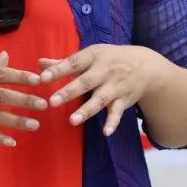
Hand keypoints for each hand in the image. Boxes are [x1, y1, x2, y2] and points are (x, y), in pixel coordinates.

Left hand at [41, 44, 162, 135]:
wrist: (146, 66)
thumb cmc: (110, 59)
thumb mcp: (90, 54)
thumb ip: (64, 62)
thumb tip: (39, 63)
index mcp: (93, 57)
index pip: (73, 63)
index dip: (58, 70)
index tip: (42, 78)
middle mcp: (104, 71)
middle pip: (85, 82)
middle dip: (69, 92)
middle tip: (52, 102)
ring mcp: (115, 87)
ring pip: (100, 100)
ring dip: (86, 111)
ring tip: (72, 121)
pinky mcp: (124, 100)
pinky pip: (118, 112)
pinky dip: (113, 122)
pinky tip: (106, 132)